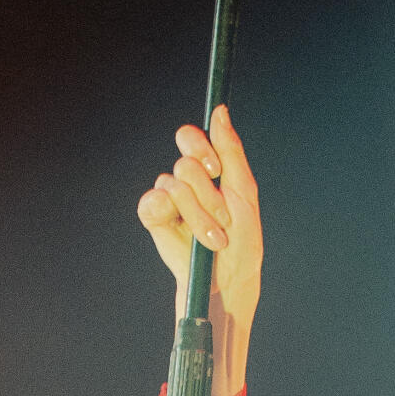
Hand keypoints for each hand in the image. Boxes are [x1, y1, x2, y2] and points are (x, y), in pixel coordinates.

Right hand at [137, 103, 262, 395]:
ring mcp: (169, 201)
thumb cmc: (244, 242)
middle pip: (185, 163)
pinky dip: (167, 215)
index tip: (214, 169)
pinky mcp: (155, 220)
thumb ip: (231, 151)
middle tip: (223, 216)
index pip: (191, 138)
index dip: (200, 146)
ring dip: (199, 215)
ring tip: (214, 239)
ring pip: (173, 186)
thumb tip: (220, 111)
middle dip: (209, 194)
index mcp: (210, 171)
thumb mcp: (244, 194)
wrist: (227, 284)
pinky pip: (150, 202)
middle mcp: (188, 182)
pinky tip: (182, 233)